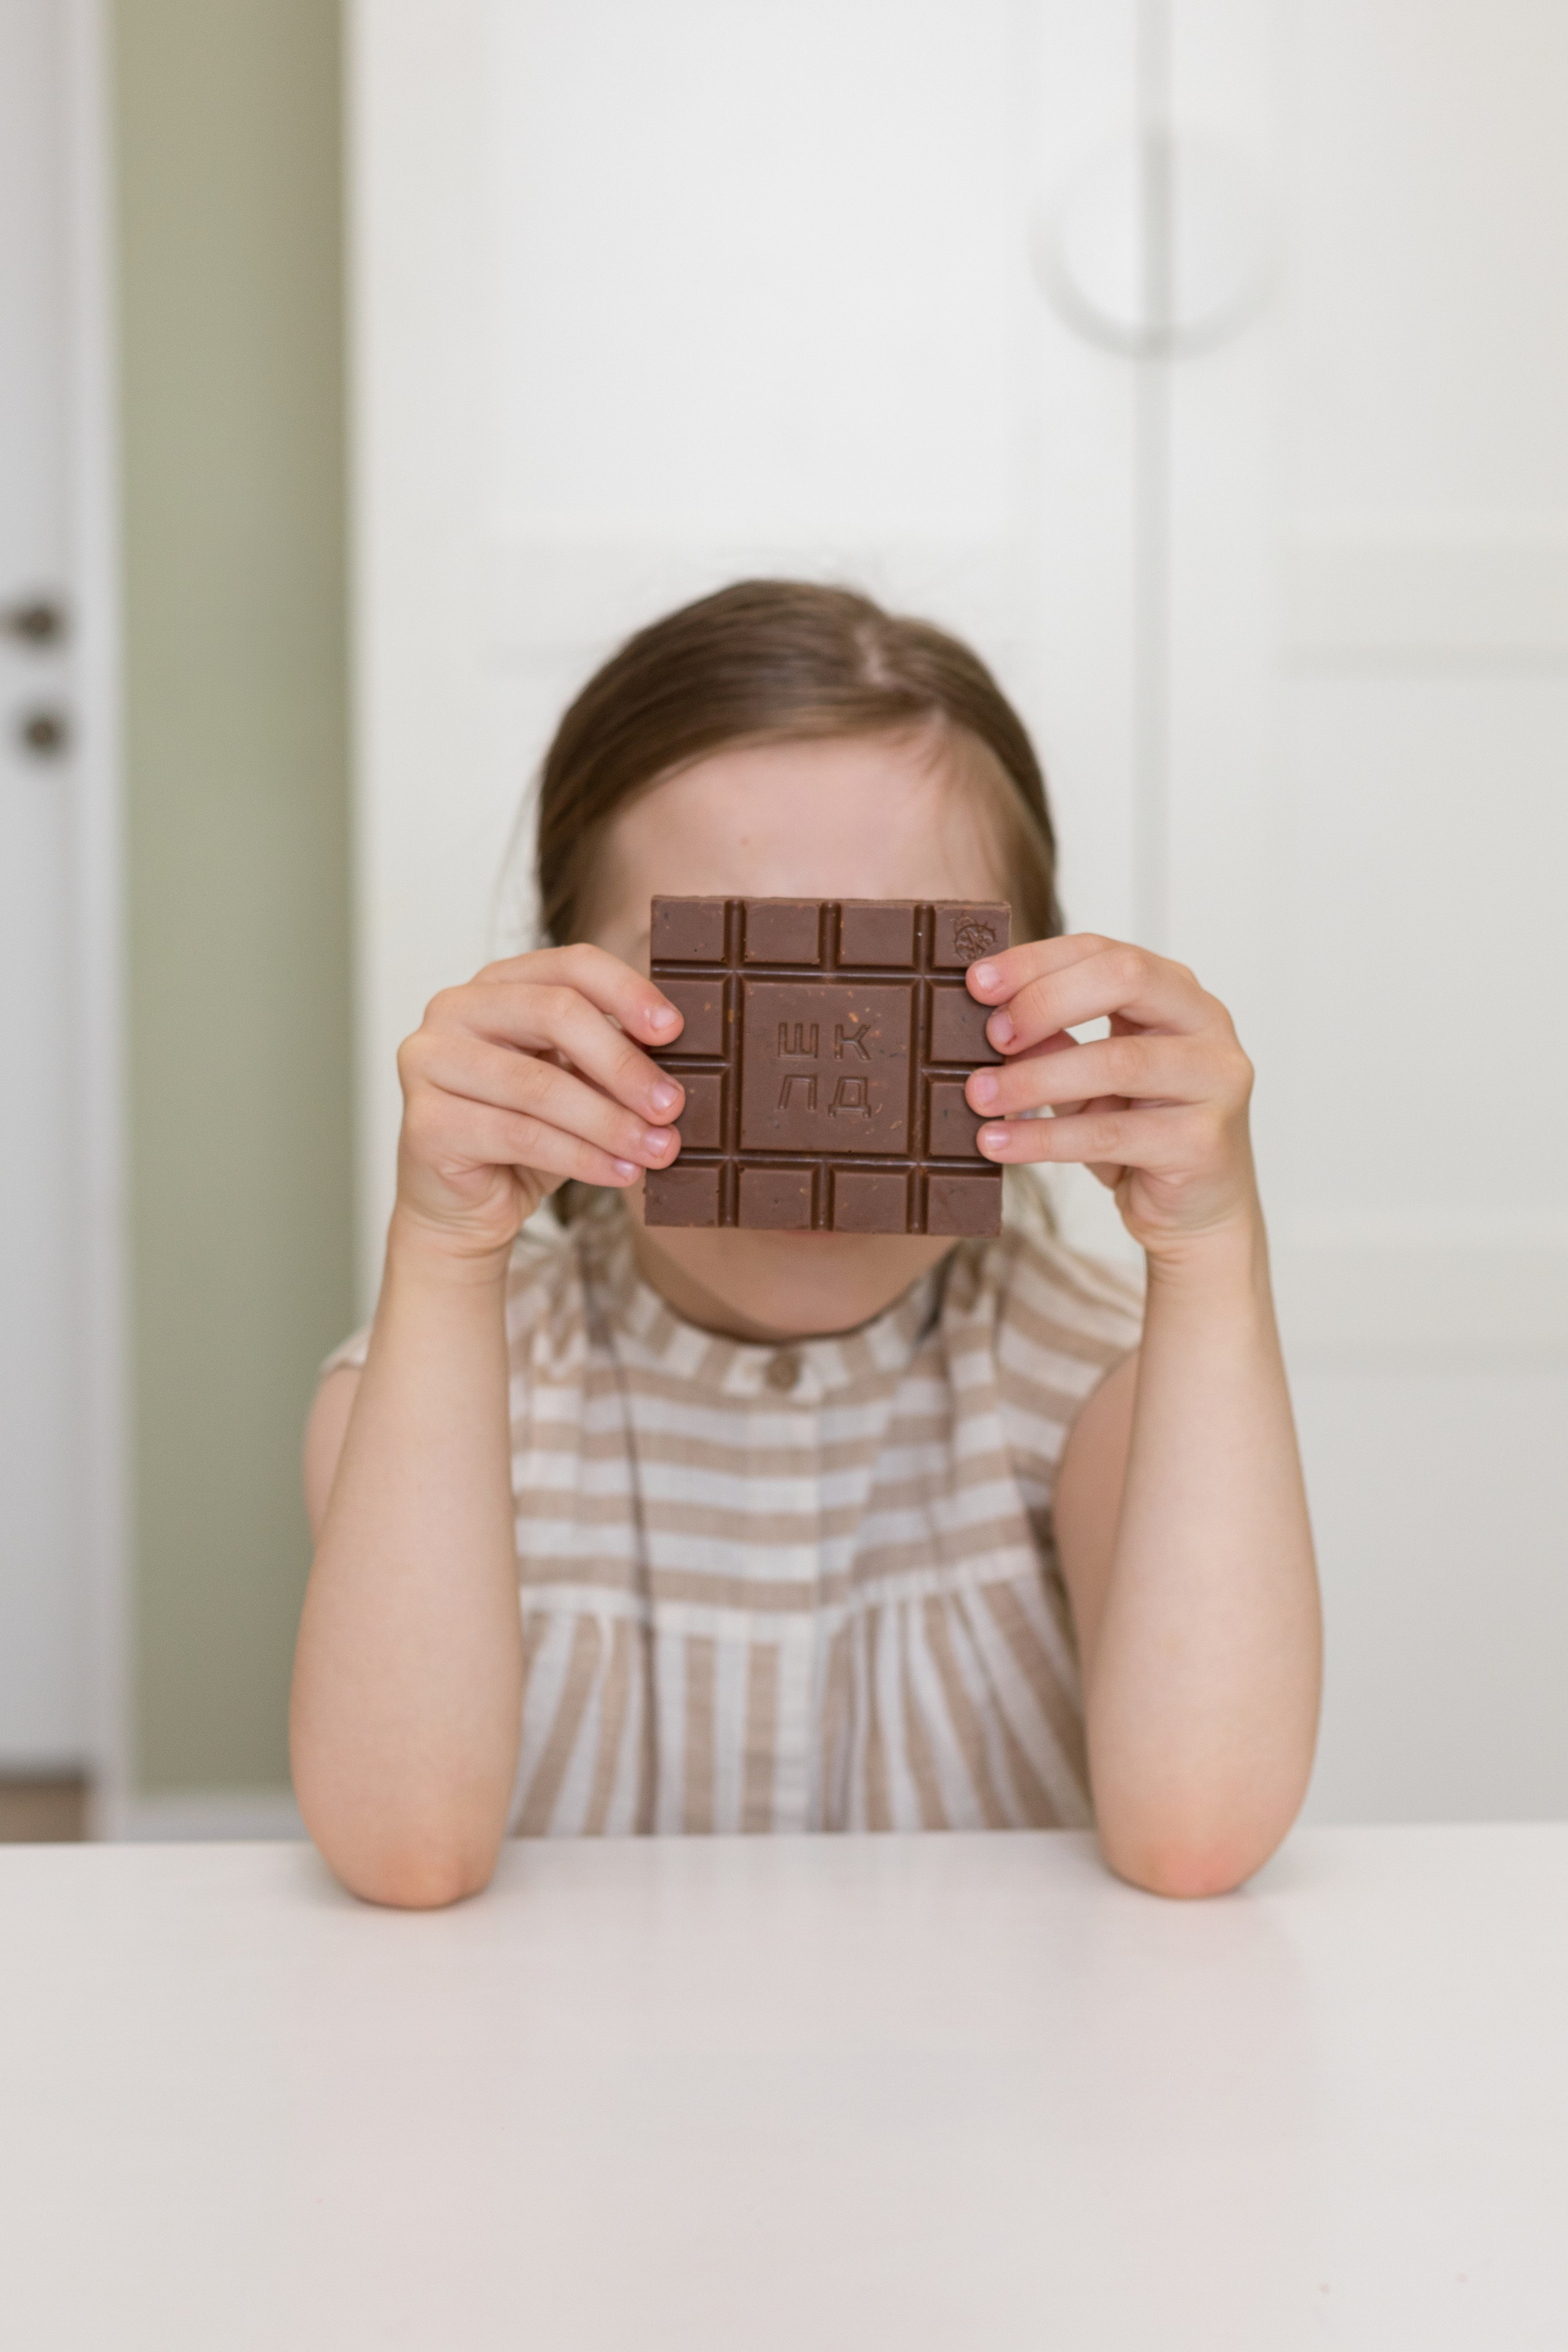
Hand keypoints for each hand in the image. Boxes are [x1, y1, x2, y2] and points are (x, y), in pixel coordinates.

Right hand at [393, 946, 684, 1259]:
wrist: (463, 1207)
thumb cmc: (524, 1136)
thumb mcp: (575, 1085)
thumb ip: (609, 1061)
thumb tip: (673, 1067)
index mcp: (496, 985)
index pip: (571, 966)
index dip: (627, 993)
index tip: (672, 1031)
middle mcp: (454, 1010)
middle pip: (555, 1014)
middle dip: (623, 1064)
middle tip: (671, 1105)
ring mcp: (430, 1063)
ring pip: (539, 1085)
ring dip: (610, 1122)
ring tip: (657, 1149)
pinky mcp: (426, 1122)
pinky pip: (520, 1135)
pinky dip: (581, 1157)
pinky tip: (620, 1172)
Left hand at [963, 935, 1256, 1256]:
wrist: (1199, 1212)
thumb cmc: (1141, 1133)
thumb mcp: (1089, 1079)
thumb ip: (1054, 1042)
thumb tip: (991, 1020)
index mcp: (1176, 992)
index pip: (1103, 951)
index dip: (1036, 962)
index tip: (977, 983)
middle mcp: (1207, 1024)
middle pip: (1124, 979)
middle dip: (1044, 1001)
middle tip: (989, 1036)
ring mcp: (1214, 1080)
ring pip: (1115, 1061)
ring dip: (1034, 1077)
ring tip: (978, 1095)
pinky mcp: (1201, 1142)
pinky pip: (1109, 1135)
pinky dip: (1044, 1138)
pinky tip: (999, 1142)